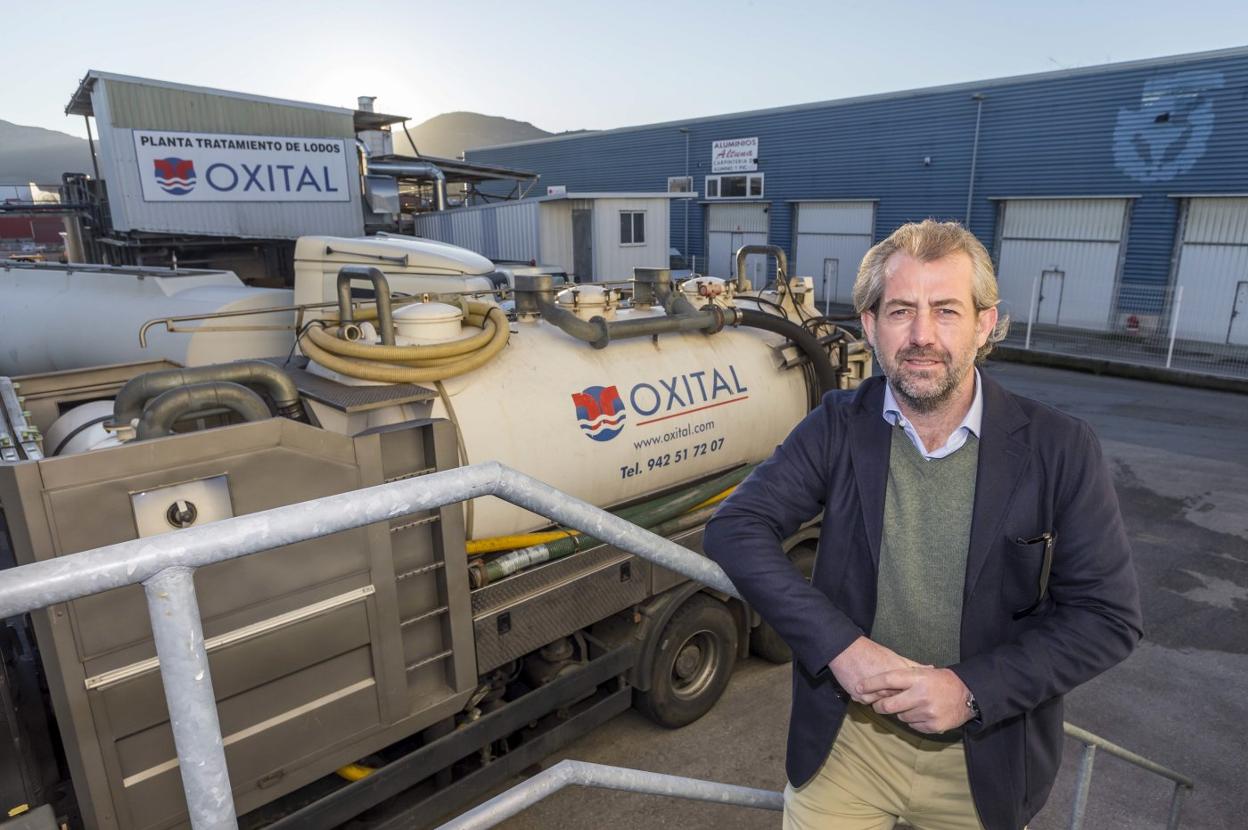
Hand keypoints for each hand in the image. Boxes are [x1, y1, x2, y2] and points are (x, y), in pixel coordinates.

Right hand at [827, 637, 923, 703]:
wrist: (845, 650)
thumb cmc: (870, 652)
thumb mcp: (894, 656)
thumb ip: (913, 664)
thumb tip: (931, 667)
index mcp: (898, 676)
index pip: (911, 693)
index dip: (912, 694)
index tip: (912, 693)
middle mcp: (887, 687)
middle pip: (898, 702)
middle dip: (898, 700)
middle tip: (892, 693)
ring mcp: (874, 693)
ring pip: (882, 704)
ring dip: (881, 700)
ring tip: (878, 691)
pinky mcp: (861, 697)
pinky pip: (868, 703)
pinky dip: (868, 698)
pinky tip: (867, 689)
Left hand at [859, 667, 973, 732]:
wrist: (968, 695)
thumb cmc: (941, 681)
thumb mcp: (924, 672)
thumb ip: (903, 677)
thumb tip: (878, 685)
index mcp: (917, 678)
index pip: (887, 680)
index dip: (870, 684)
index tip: (859, 687)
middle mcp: (921, 695)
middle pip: (888, 705)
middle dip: (879, 705)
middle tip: (877, 704)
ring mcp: (927, 712)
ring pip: (900, 716)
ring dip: (901, 712)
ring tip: (912, 705)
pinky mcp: (932, 725)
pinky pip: (912, 725)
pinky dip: (913, 720)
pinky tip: (922, 713)